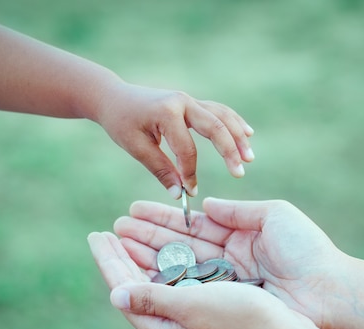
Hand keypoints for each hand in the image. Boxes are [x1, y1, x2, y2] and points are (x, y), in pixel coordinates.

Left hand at [87, 231, 300, 328]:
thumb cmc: (242, 320)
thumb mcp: (192, 306)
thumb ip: (151, 299)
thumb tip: (115, 295)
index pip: (124, 289)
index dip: (109, 259)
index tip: (96, 234)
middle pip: (137, 288)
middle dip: (122, 257)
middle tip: (106, 232)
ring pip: (157, 287)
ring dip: (143, 259)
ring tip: (127, 235)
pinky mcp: (205, 323)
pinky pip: (176, 290)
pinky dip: (166, 269)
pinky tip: (162, 255)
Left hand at [96, 82, 253, 197]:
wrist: (114, 97)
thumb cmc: (121, 123)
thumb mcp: (136, 148)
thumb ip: (160, 170)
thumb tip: (180, 194)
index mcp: (166, 113)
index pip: (187, 148)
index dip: (190, 173)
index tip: (191, 192)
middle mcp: (182, 102)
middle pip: (215, 126)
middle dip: (230, 151)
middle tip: (240, 172)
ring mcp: (189, 100)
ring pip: (222, 116)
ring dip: (238, 136)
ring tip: (249, 157)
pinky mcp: (191, 102)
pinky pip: (218, 111)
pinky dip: (233, 122)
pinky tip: (247, 134)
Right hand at [112, 198, 350, 328]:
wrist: (329, 293)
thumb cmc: (307, 250)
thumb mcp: (274, 216)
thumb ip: (237, 211)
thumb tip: (204, 205)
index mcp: (240, 236)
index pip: (192, 224)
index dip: (162, 217)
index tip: (134, 209)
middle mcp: (227, 260)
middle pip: (179, 246)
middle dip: (146, 237)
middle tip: (115, 228)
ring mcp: (224, 283)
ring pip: (178, 267)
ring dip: (147, 256)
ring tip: (116, 244)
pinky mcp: (224, 303)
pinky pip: (188, 289)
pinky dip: (163, 280)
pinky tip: (138, 270)